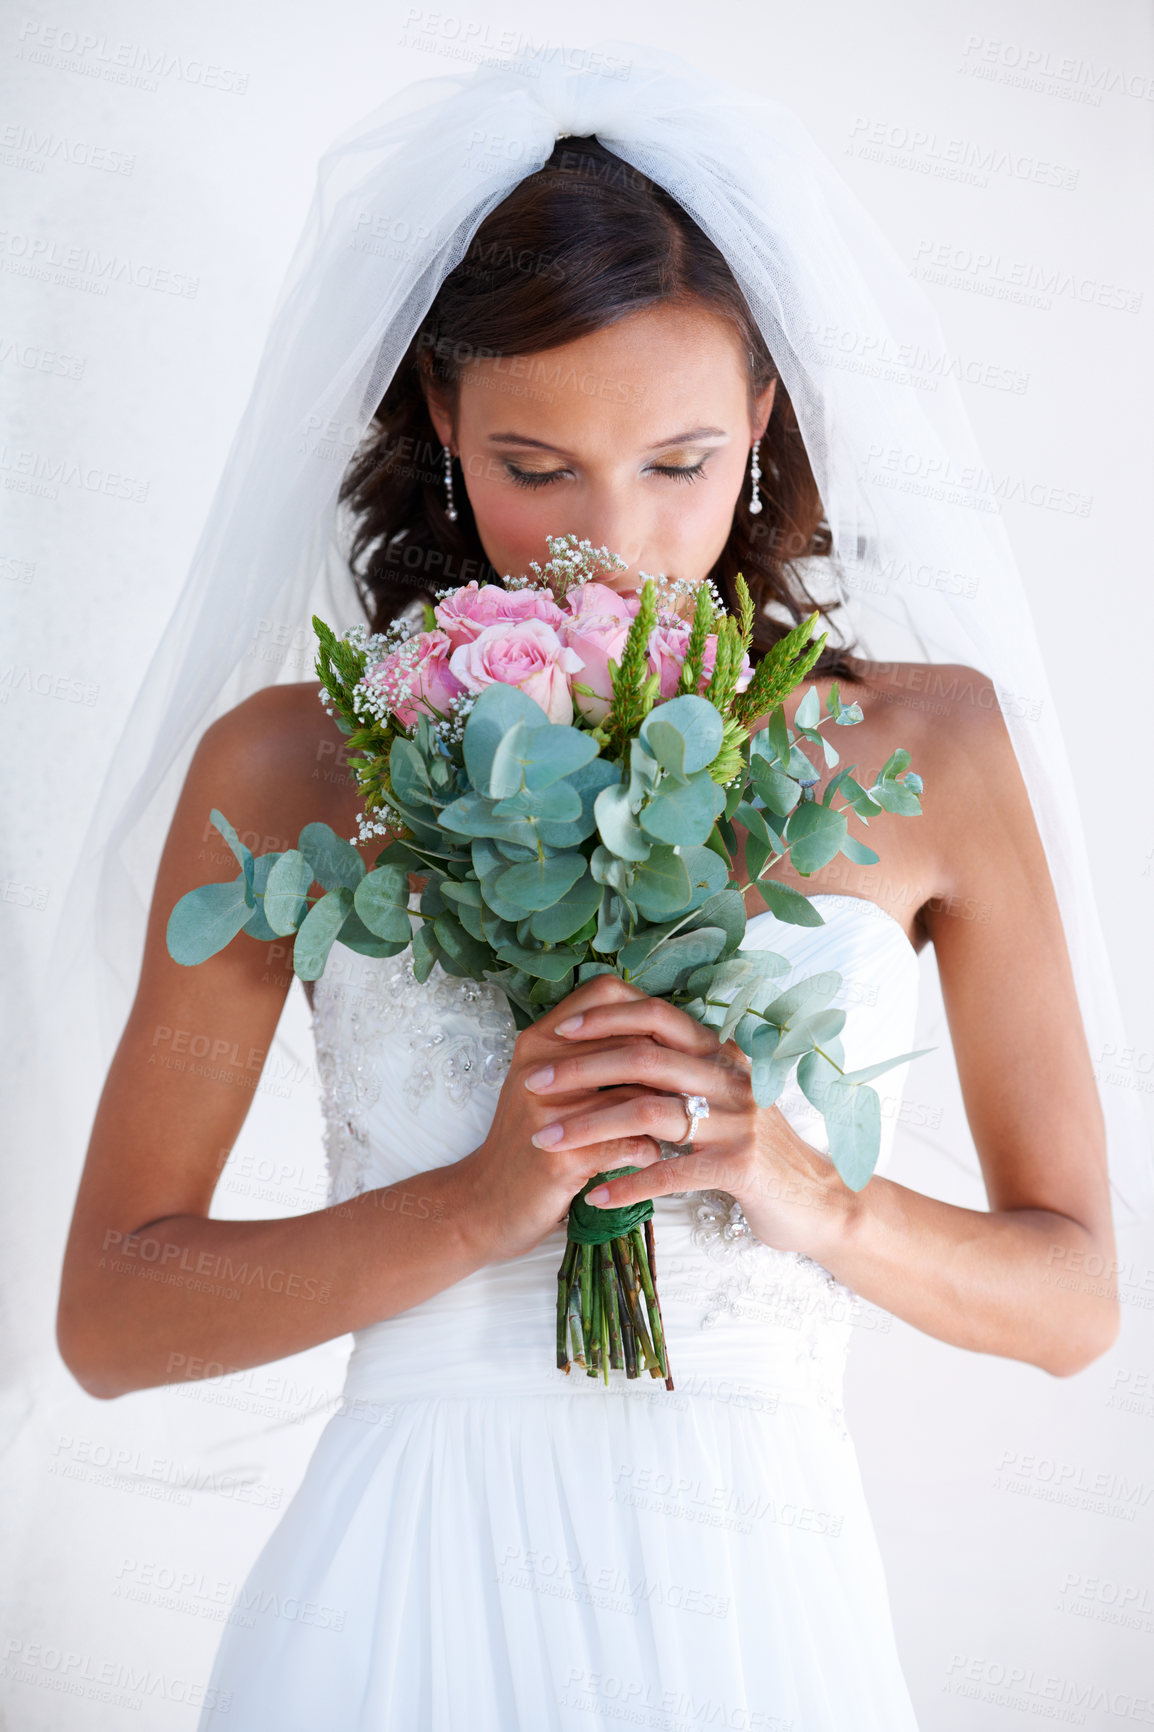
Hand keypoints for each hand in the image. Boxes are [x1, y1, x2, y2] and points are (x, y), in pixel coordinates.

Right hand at [452, 973, 668, 1263]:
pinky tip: (649, 1158)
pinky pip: (633, 1145)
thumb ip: (586, 1052)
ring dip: (664, 1115)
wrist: (485, 1204)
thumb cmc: (529, 1140)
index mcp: (538, 1041)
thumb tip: (656, 1030)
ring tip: (676, 1125)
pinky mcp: (562, 1159)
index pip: (604, 994)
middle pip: (630, 1045)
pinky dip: (650, 1153)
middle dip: (667, 1069)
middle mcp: (540, 1068)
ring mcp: (549, 1114)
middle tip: (688, 1085)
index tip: (665, 1038)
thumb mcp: (545, 1084)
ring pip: (637, 1098)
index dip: (645, 1010)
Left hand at [531, 982, 854, 1262]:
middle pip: (644, 1058)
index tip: (557, 1030)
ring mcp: (738, 1121)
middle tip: (532, 1083)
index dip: (605, 1018)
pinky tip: (594, 1196)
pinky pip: (672, 1172)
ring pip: (649, 1112)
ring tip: (546, 1143)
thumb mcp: (719, 1102)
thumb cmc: (752, 1152)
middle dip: (580, 1069)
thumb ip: (679, 1075)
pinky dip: (628, 1183)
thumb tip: (616, 1050)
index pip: (657, 1016)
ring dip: (589, 1127)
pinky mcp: (741, 1167)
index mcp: (719, 1054)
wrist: (816, 1203)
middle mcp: (730, 1078)